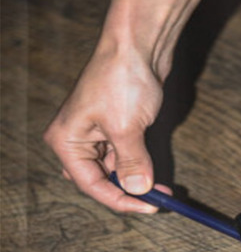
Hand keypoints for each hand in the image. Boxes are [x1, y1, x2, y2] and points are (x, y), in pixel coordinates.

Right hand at [44, 42, 167, 213]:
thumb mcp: (127, 129)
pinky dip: (140, 163)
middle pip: (100, 179)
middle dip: (128, 191)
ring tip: (162, 187)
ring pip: (115, 168)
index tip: (149, 207)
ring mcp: (97, 131)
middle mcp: (77, 138)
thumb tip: (138, 190)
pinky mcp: (117, 123)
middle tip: (157, 200)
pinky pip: (126, 153)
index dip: (120, 199)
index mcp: (66, 141)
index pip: (91, 184)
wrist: (138, 44)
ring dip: (137, 177)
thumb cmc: (122, 80)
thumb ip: (132, 163)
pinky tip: (156, 170)